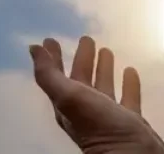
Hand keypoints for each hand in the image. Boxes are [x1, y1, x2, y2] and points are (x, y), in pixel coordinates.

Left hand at [29, 36, 163, 153]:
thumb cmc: (98, 124)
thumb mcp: (69, 97)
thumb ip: (49, 74)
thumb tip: (32, 47)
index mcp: (67, 102)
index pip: (56, 75)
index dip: (52, 58)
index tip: (51, 39)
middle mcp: (85, 107)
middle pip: (81, 78)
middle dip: (82, 58)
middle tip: (87, 38)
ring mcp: (108, 113)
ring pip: (104, 85)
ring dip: (104, 69)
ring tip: (107, 50)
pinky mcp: (128, 118)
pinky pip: (128, 96)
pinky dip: (128, 84)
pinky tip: (130, 71)